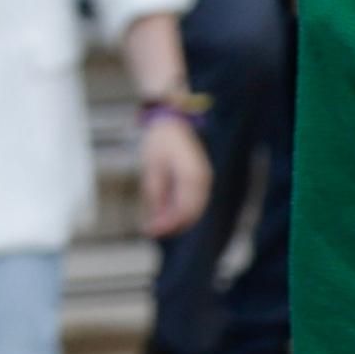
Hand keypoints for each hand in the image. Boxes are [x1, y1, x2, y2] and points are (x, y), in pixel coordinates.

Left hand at [134, 112, 212, 237]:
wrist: (172, 122)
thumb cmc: (159, 142)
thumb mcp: (152, 170)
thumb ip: (155, 196)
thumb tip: (155, 221)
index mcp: (191, 177)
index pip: (183, 210)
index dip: (167, 224)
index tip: (150, 231)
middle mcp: (203, 180)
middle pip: (191, 214)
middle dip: (172, 226)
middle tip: (150, 230)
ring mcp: (204, 180)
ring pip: (195, 210)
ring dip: (177, 220)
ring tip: (155, 224)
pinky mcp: (201, 180)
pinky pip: (194, 202)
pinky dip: (181, 211)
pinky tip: (164, 212)